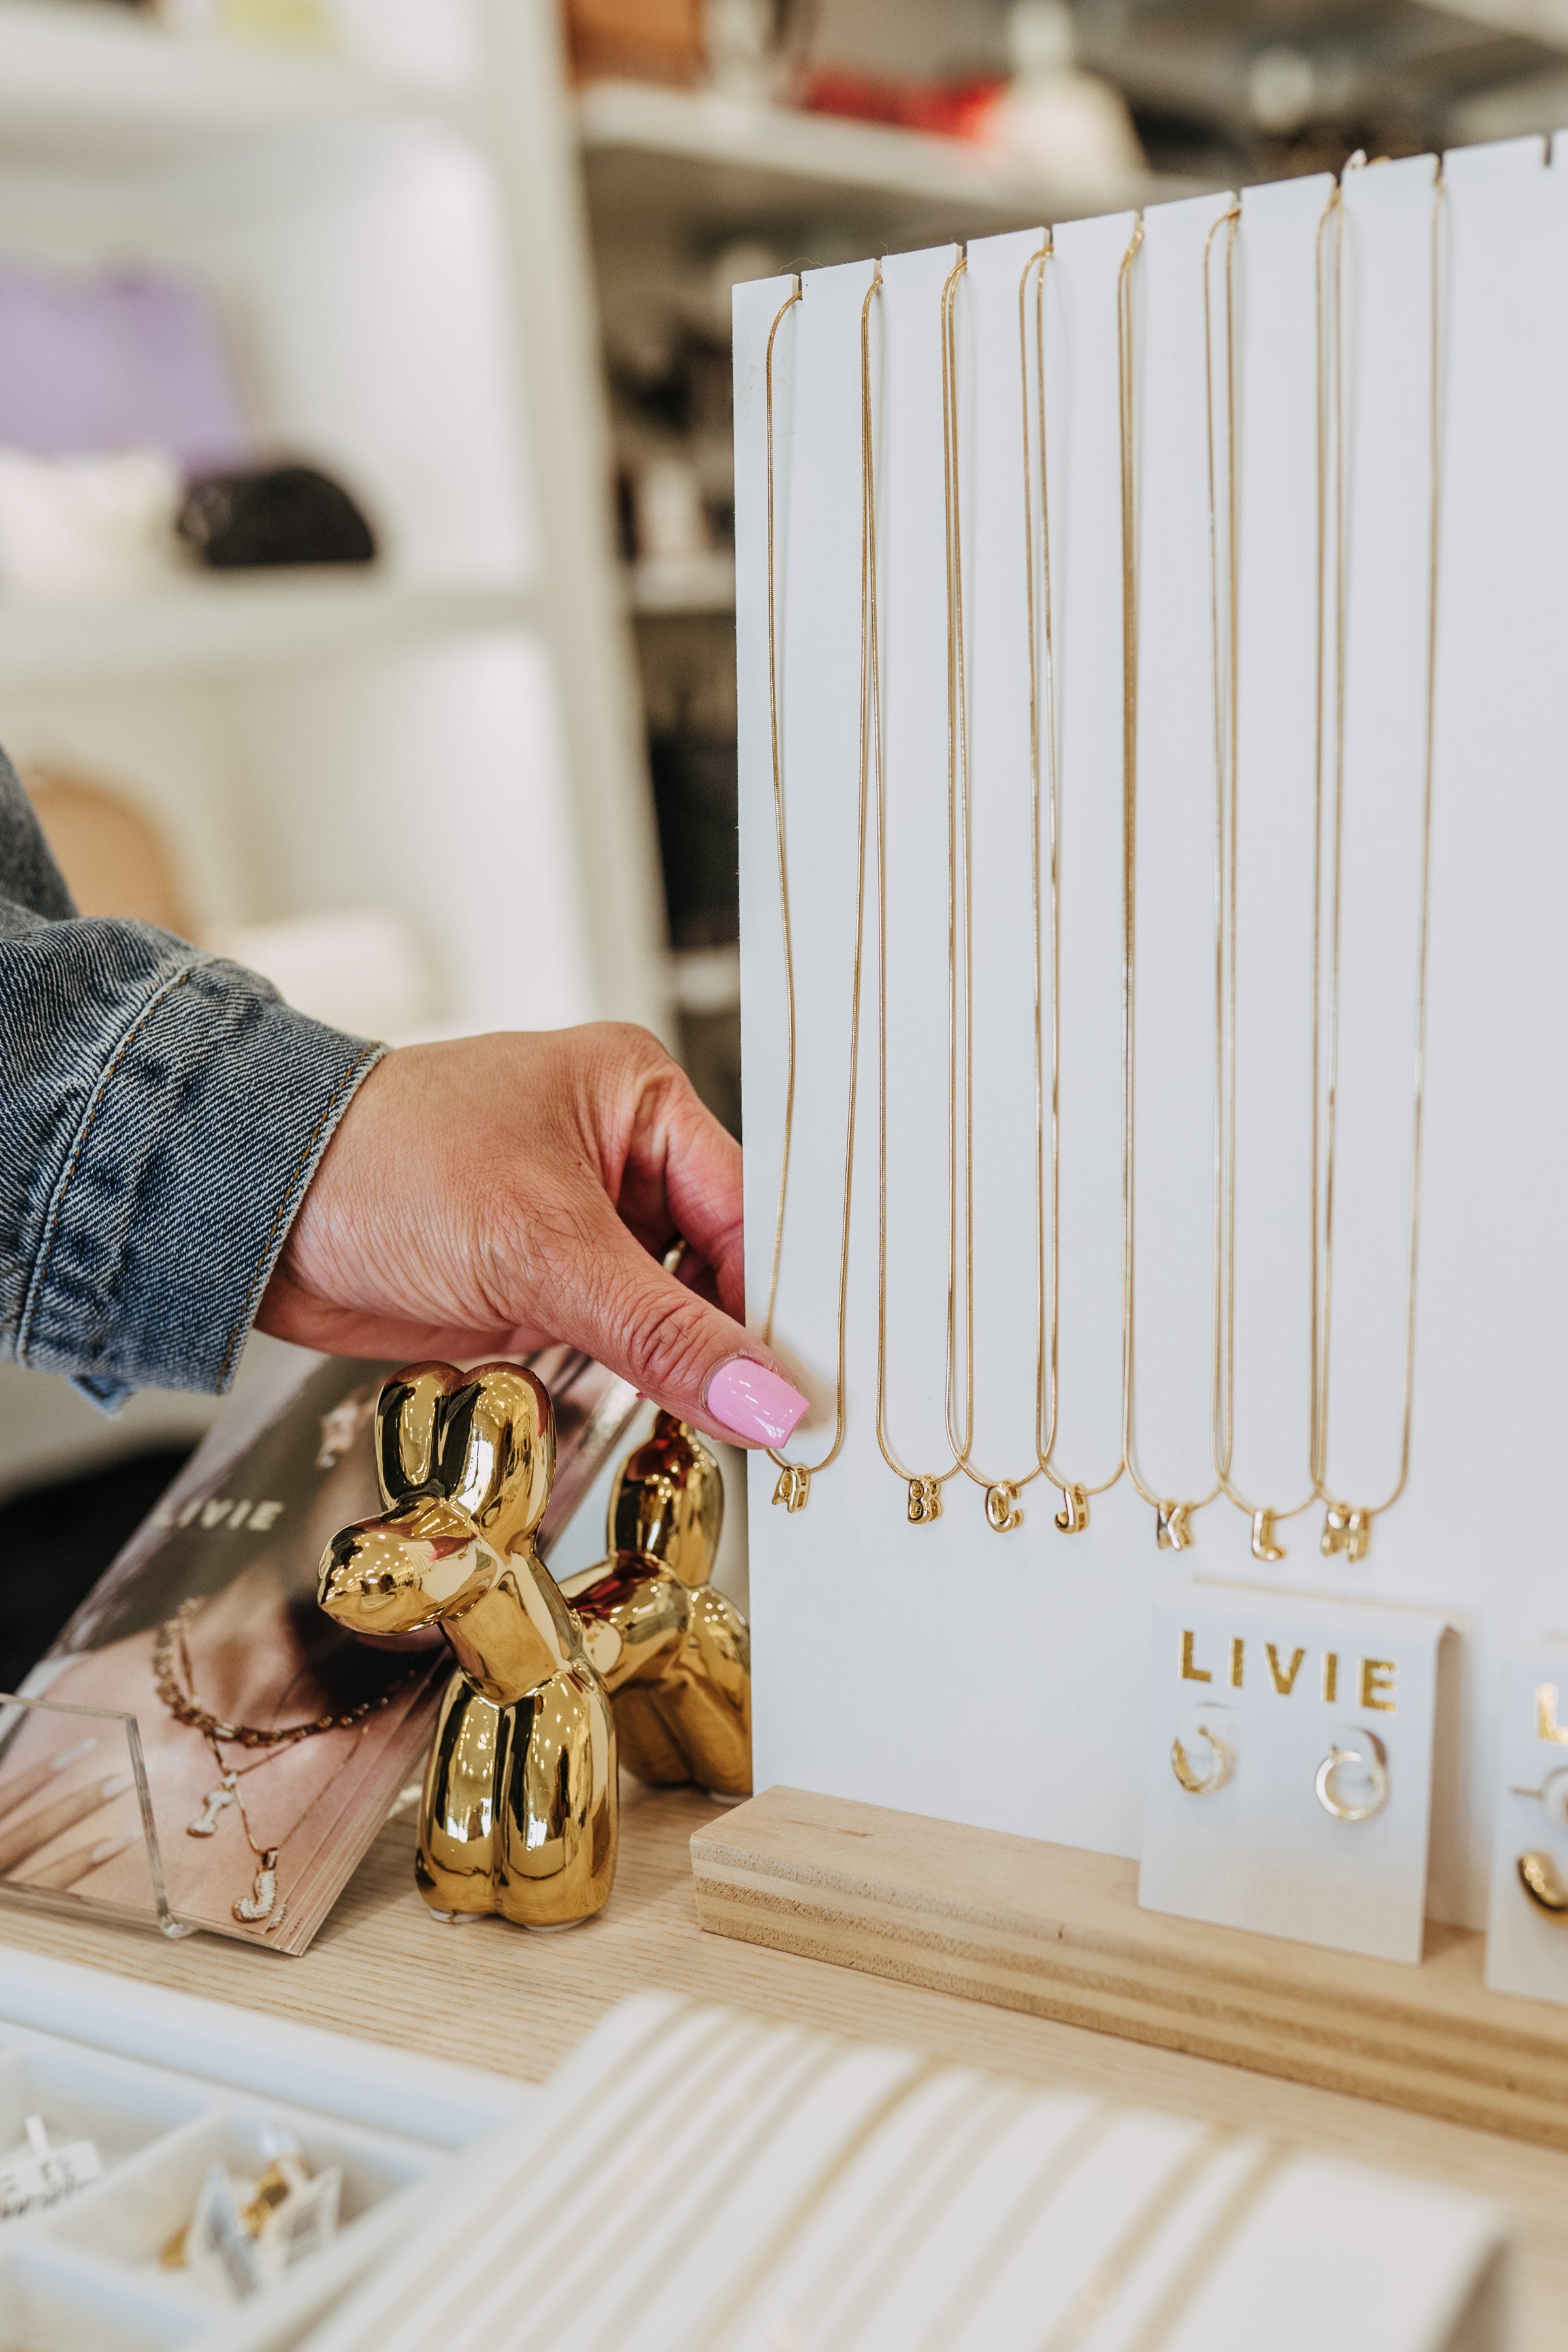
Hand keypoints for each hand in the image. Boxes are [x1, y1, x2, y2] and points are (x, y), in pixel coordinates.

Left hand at [257, 1025, 807, 1451]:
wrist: (251, 1214)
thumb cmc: (378, 1165)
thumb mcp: (542, 1248)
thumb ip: (664, 1333)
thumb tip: (768, 1400)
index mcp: (637, 1100)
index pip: (746, 1211)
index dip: (782, 1302)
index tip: (816, 1385)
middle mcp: (616, 1159)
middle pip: (715, 1270)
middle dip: (738, 1349)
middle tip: (789, 1431)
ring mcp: (574, 1230)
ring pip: (665, 1319)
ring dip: (684, 1377)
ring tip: (739, 1440)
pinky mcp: (533, 1291)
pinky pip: (611, 1350)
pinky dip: (631, 1391)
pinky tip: (668, 1430)